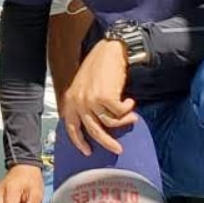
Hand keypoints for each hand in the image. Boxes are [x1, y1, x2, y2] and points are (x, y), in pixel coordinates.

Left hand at [59, 37, 136, 156]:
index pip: (72, 127)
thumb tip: (95, 125)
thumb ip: (85, 104)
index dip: (79, 141)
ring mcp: (91, 100)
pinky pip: (120, 113)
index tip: (88, 151)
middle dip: (106, 142)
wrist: (110, 51)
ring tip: (133, 118)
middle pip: (93, 130)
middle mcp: (78, 102)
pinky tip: (130, 102)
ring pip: (109, 123)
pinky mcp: (105, 97)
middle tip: (118, 150)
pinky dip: (127, 109)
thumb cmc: (99, 66)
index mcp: (70, 100)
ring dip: (124, 122)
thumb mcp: (84, 86)